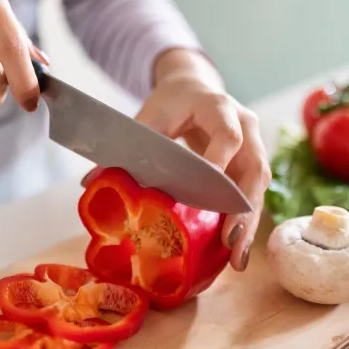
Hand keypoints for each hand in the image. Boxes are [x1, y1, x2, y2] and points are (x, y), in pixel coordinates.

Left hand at [83, 49, 271, 271]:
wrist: (194, 89)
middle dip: (242, 207)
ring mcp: (254, 146)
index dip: (220, 161)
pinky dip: (245, 224)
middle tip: (230, 240)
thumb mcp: (149, 117)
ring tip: (237, 259)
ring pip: (259, 188)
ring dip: (249, 224)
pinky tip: (236, 253)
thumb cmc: (171, 103)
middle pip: (254, 167)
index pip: (228, 134)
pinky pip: (253, 197)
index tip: (208, 187)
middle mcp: (246, 126)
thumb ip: (127, 147)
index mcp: (219, 107)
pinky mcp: (251, 166)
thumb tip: (90, 182)